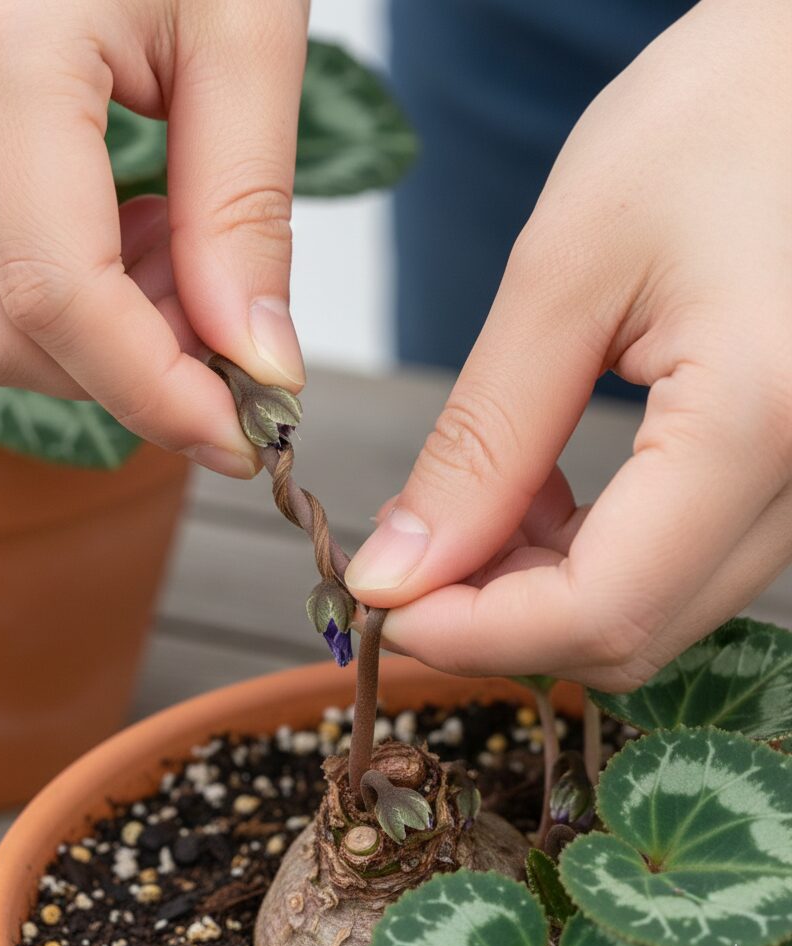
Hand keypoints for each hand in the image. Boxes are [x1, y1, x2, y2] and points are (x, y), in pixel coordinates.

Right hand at [0, 0, 308, 476]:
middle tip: (227, 348)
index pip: (58, 296)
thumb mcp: (249, 40)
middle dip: (123, 381)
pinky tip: (138, 245)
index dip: (156, 394)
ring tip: (187, 270)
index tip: (244, 437)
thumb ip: (245, 214)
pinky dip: (69, 307)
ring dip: (97, 346)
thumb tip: (255, 365)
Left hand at [345, 0, 791, 691]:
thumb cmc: (706, 125)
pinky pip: (678, 567)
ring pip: (653, 612)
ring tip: (471, 509)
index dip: (474, 633)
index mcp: (762, 416)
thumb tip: (402, 569)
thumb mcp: (564, 273)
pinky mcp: (790, 476)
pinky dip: (588, 561)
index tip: (382, 602)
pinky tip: (541, 495)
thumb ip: (483, 440)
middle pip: (631, 632)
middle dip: (497, 620)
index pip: (604, 608)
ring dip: (537, 593)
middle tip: (407, 561)